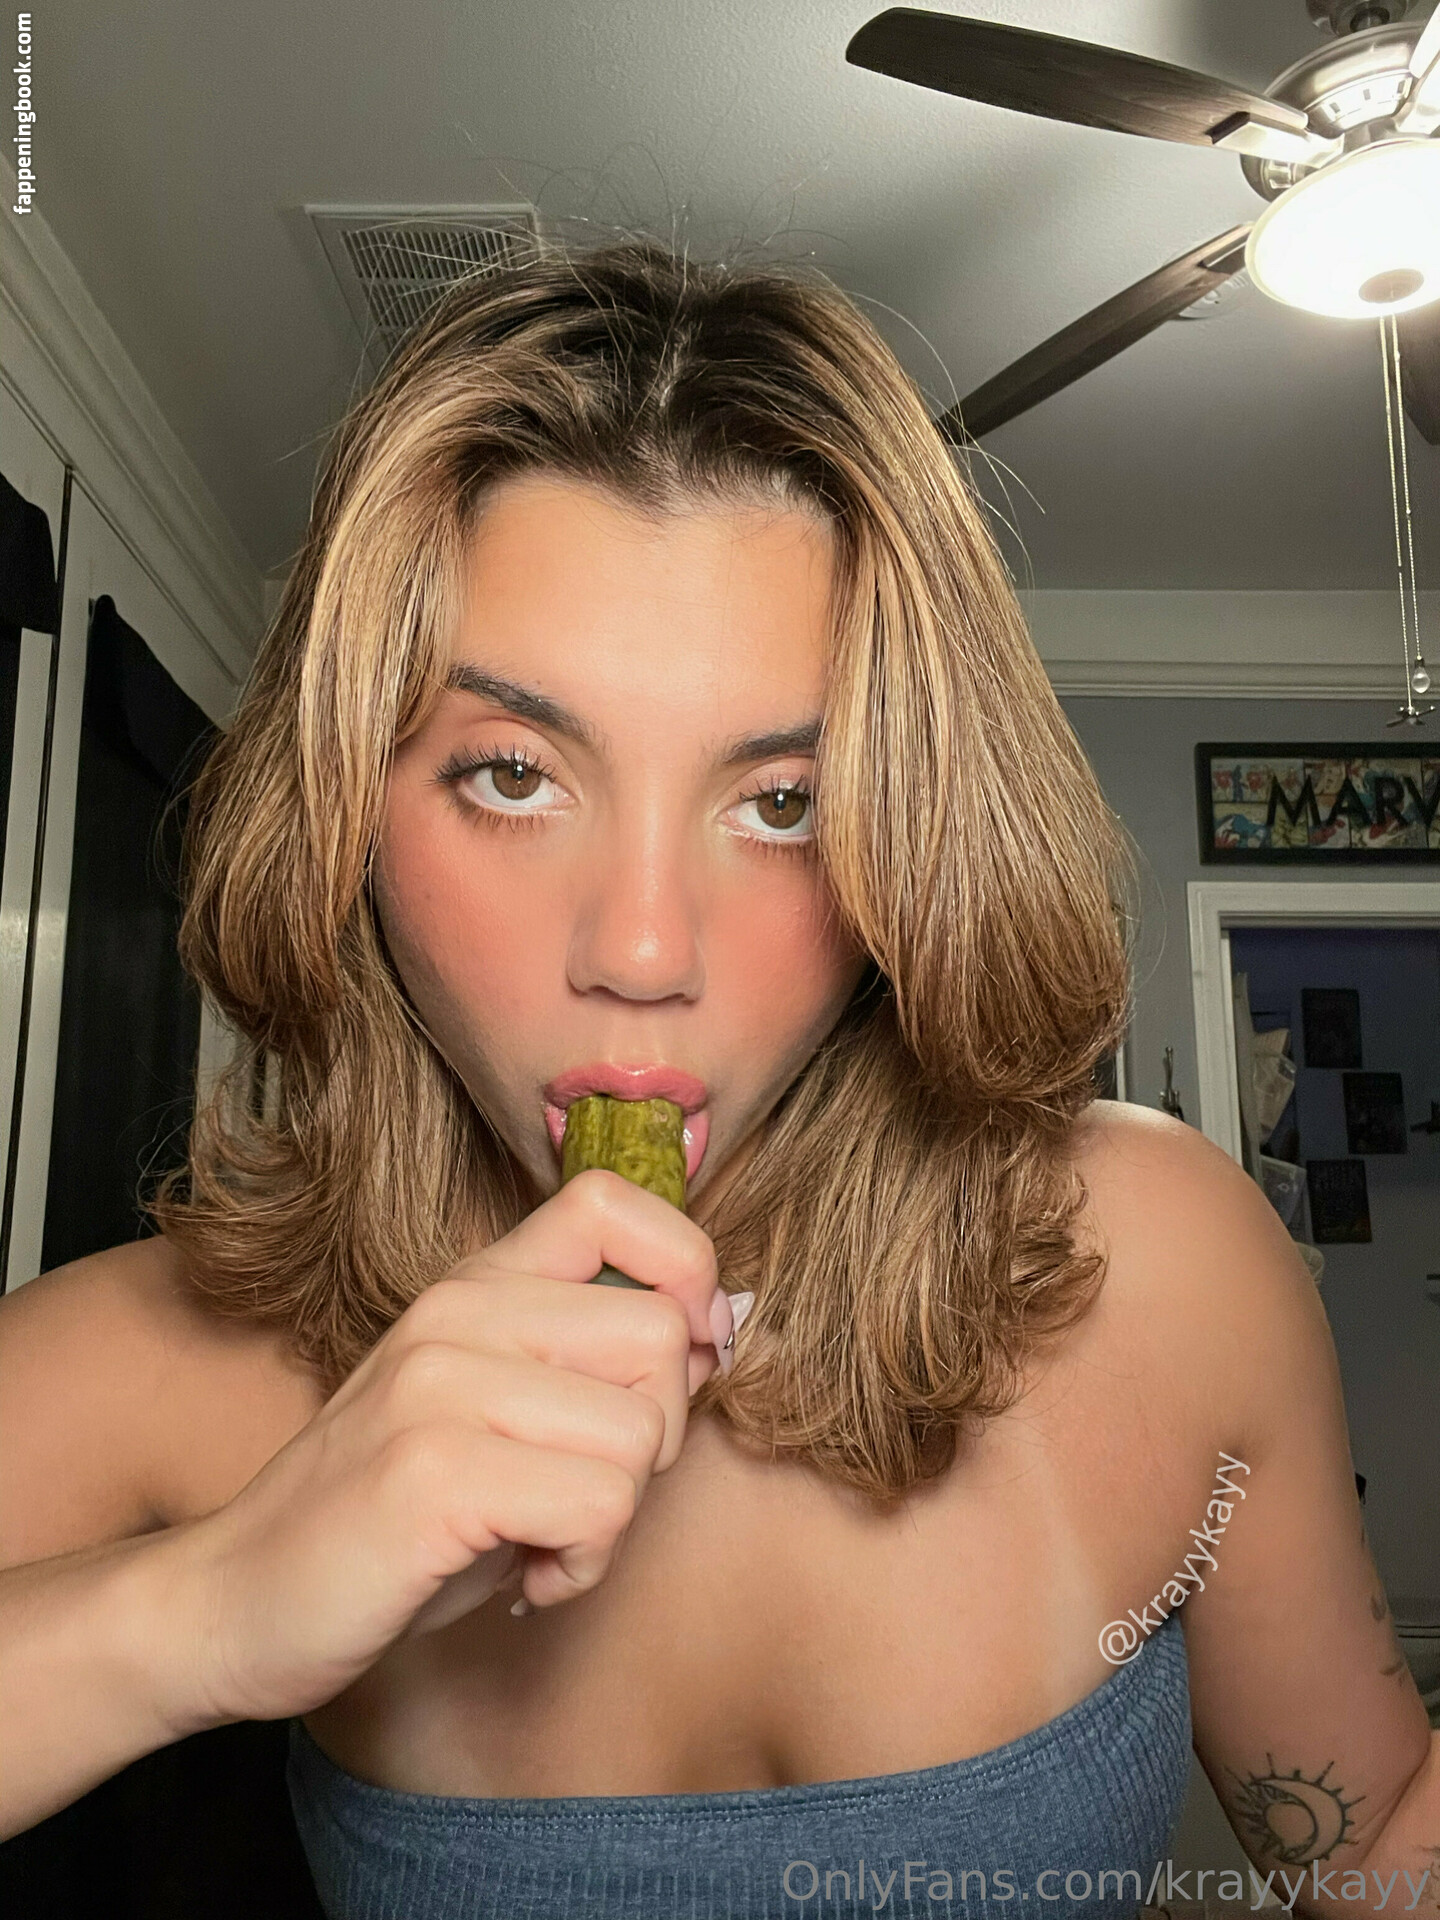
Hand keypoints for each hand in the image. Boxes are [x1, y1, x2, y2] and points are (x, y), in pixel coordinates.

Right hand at [175, 1170, 740, 1723]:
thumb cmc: (396, 1519)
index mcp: (476, 1286)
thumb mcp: (498, 1414)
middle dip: (658, 1438)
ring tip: (542, 1541)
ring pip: (642, 1431)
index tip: (674, 1362)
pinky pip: (599, 1505)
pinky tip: (526, 1578)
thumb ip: (590, 1363)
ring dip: (616, 1518)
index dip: (684, 1271)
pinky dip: (584, 1565)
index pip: (616, 1200)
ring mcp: (439, 1385)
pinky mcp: (431, 1472)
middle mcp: (458, 1314)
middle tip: (586, 1490)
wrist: (237, 1603)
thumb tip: (720, 1330)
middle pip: (660, 1331)